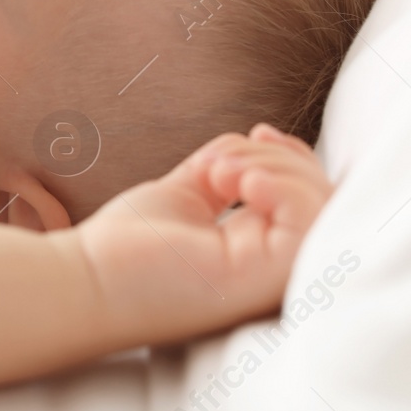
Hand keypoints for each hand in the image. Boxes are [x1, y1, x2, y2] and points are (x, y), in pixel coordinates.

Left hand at [68, 123, 332, 345]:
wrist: (89, 279)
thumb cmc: (129, 245)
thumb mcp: (189, 190)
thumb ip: (229, 168)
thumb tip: (260, 139)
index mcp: (260, 252)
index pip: (309, 199)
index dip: (293, 157)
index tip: (256, 131)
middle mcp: (276, 269)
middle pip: (322, 198)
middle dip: (277, 157)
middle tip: (218, 163)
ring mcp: (275, 278)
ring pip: (321, 207)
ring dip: (271, 167)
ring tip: (216, 174)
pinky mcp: (267, 278)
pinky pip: (309, 223)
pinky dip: (279, 186)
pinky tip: (236, 183)